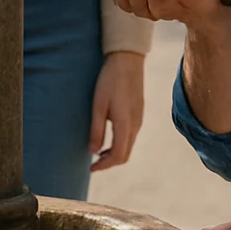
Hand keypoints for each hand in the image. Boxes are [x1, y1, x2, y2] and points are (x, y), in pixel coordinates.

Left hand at [89, 51, 144, 170]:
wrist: (127, 61)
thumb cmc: (110, 81)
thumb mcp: (98, 105)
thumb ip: (96, 130)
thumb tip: (93, 152)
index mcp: (125, 124)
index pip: (118, 155)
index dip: (104, 165)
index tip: (91, 168)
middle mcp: (135, 125)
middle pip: (125, 154)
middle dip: (109, 162)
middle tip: (93, 163)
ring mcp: (139, 120)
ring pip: (129, 146)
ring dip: (115, 153)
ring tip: (98, 152)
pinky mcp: (139, 114)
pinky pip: (131, 136)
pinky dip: (120, 144)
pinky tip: (109, 138)